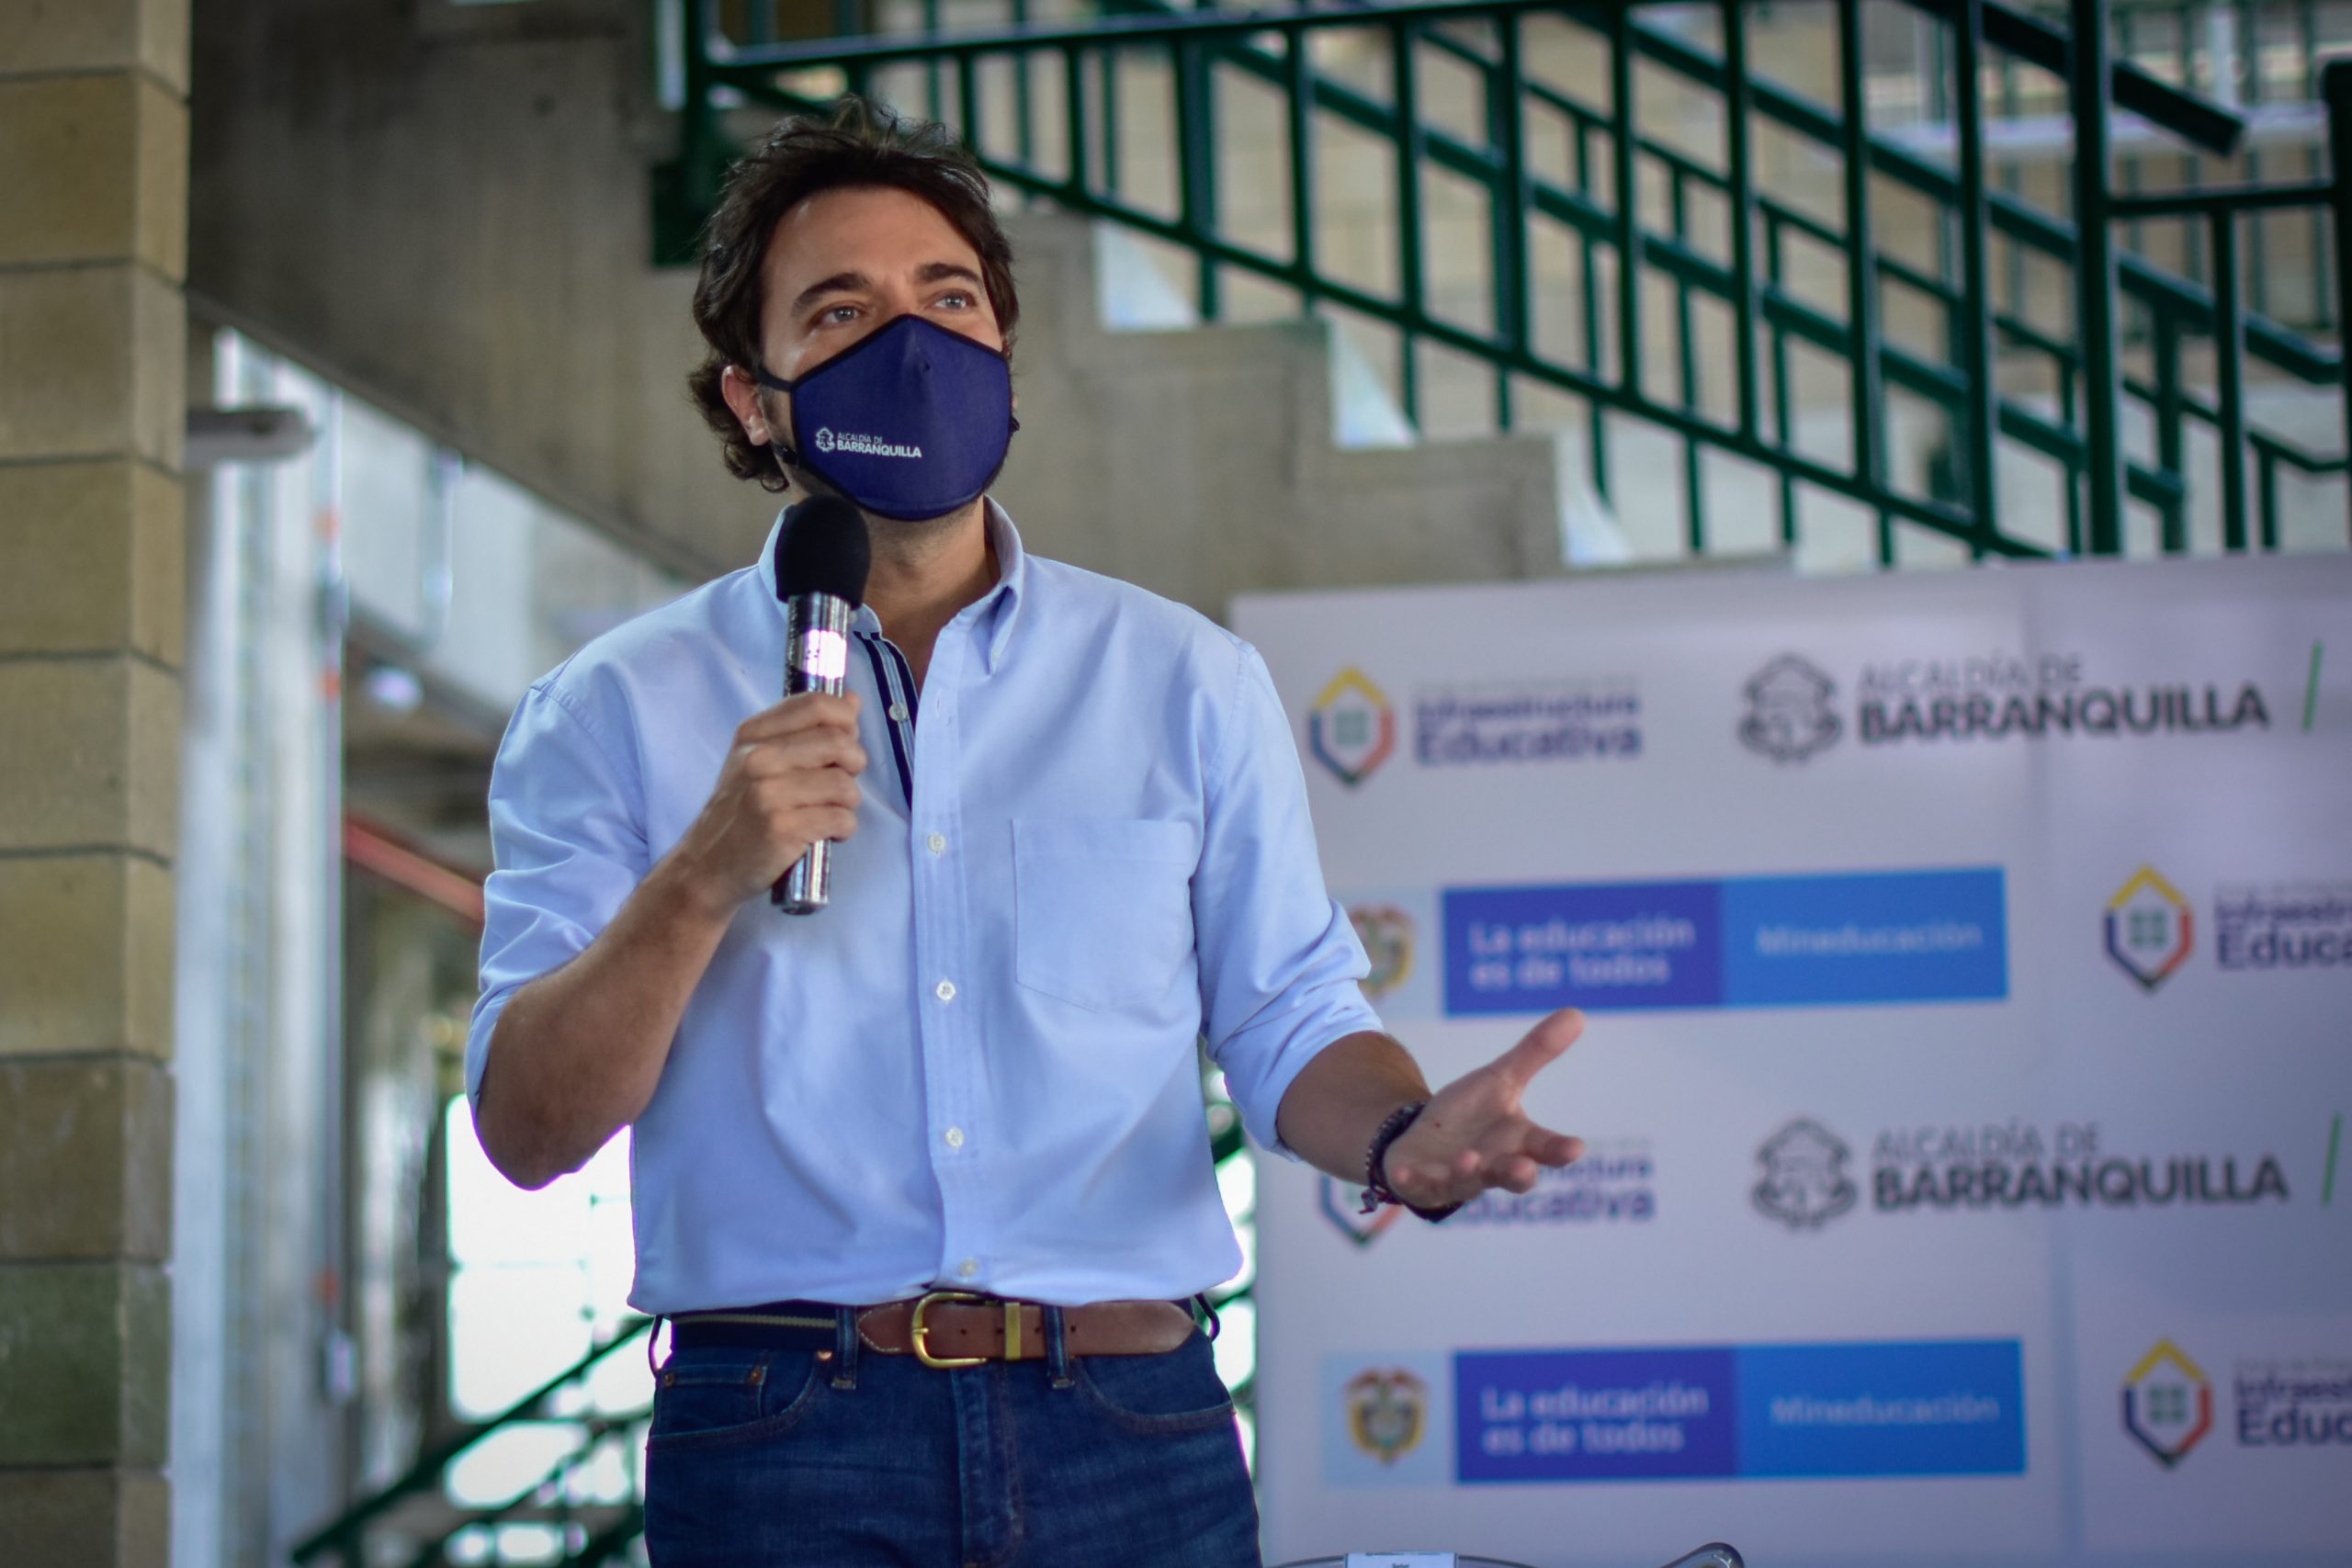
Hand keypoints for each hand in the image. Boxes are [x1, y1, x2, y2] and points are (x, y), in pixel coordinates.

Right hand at [668, 692, 865, 912]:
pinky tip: (827, 833)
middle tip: (839, 784)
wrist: (708, 866)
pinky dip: (844, 828)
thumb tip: (852, 700)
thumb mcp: (759, 761)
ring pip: (844, 784)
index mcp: (754, 734)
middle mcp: (759, 758)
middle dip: (853, 764)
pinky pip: (841, 818)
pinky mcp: (782, 828)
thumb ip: (804, 730)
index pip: (817, 705)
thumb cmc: (741, 812)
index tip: (845, 741)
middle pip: (839, 741)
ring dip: (848, 803)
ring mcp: (769, 793)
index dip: (846, 720)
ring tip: (829, 812)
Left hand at [1382, 1009, 1585, 1210]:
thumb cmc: (1471, 1114)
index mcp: (1518, 1142)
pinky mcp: (1424, 1184)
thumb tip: (1578, 1014)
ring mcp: (1459, 1179)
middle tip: (1525, 1168)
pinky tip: (1399, 1174)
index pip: (1546, 1148)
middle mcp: (1494, 1166)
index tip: (1576, 1147)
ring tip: (1468, 1158)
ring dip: (1469, 1171)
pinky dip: (1410, 1181)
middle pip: (1513, 1175)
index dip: (1561, 1150)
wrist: (1425, 1139)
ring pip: (1469, 1182)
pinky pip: (1418, 1186)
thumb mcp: (1500, 1079)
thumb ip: (1535, 1053)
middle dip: (1519, 1173)